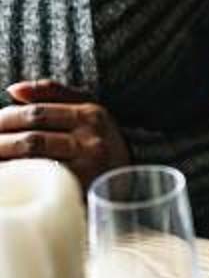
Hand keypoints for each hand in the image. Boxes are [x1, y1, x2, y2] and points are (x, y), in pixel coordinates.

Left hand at [0, 80, 130, 186]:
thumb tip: (13, 89)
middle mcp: (92, 139)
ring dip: (3, 159)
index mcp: (91, 114)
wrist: (127, 184)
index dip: (5, 119)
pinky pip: (40, 180)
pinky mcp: (81, 188)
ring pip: (33, 158)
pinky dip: (17, 178)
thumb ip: (54, 94)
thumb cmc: (98, 144)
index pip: (36, 113)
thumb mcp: (87, 112)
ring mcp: (88, 166)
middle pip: (32, 137)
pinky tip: (6, 179)